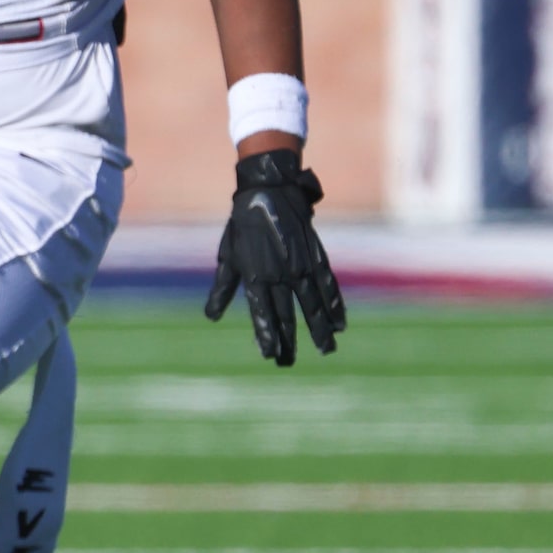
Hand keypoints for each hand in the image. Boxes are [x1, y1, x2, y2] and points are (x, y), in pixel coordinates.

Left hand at [203, 147, 345, 365]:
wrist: (269, 190)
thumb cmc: (243, 225)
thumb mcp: (228, 256)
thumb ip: (223, 288)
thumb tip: (211, 316)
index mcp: (255, 275)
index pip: (261, 312)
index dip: (266, 335)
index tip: (269, 355)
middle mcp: (279, 273)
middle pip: (287, 314)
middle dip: (289, 340)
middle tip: (290, 362)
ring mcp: (300, 265)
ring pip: (312, 304)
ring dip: (320, 329)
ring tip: (327, 350)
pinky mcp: (315, 255)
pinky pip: (328, 284)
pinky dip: (335, 304)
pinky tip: (341, 323)